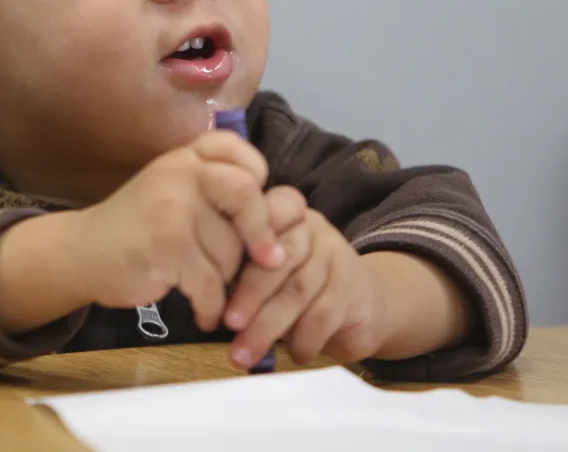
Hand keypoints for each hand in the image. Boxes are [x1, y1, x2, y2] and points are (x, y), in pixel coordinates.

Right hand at [71, 130, 285, 330]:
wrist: (82, 254)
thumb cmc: (139, 227)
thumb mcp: (174, 191)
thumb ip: (216, 190)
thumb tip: (284, 214)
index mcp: (184, 158)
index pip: (236, 149)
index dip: (257, 175)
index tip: (259, 203)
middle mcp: (178, 174)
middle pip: (245, 193)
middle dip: (261, 232)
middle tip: (268, 259)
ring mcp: (170, 208)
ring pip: (231, 249)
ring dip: (227, 279)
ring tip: (209, 288)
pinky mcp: (164, 247)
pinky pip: (211, 282)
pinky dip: (212, 306)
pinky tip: (204, 312)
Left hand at [222, 189, 388, 368]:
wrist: (364, 303)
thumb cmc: (297, 287)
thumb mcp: (266, 272)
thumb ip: (239, 273)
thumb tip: (203, 300)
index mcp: (281, 215)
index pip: (264, 212)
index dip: (244, 234)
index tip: (220, 264)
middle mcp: (310, 229)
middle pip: (279, 257)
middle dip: (250, 295)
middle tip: (228, 324)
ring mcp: (334, 255)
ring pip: (297, 289)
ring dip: (268, 326)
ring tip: (244, 354)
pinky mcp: (353, 287)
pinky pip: (324, 313)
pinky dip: (303, 339)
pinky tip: (291, 355)